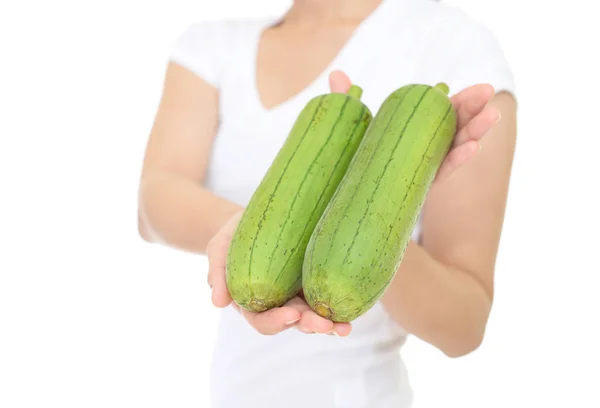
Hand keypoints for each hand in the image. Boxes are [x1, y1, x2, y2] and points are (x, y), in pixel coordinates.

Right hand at [206, 210, 352, 336]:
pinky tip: (354, 308)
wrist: (259, 215)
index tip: (290, 316)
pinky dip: (342, 306)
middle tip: (324, 325)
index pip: (264, 321)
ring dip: (329, 324)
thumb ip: (216, 272)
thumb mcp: (220, 247)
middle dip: (309, 326)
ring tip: (344, 327)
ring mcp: (301, 294)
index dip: (276, 323)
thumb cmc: (235, 234)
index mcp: (255, 303)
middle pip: (295, 323)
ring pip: (315, 315)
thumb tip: (218, 303)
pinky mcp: (318, 281)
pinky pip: (331, 297)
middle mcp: (280, 303)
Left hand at [328, 71, 500, 183]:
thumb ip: (347, 103)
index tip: (481, 88)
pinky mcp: (419, 188)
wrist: (351, 203)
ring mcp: (425, 169)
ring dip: (474, 133)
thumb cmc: (356, 160)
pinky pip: (439, 172)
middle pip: (455, 127)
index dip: (462, 101)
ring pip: (455, 149)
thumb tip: (336, 75)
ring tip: (492, 117)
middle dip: (473, 110)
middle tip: (488, 93)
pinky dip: (456, 160)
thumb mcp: (352, 128)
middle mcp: (426, 151)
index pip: (444, 113)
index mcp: (417, 133)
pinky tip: (471, 148)